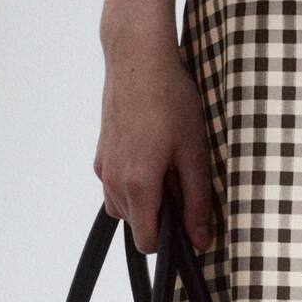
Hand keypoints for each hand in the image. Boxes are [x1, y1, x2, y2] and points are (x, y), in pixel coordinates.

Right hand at [95, 40, 216, 256]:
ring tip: (169, 162)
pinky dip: (134, 180)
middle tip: (183, 178)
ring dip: (146, 197)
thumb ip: (197, 203)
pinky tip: (154, 150)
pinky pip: (116, 184)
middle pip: (135, 224)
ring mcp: (102, 167)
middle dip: (160, 214)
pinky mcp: (100, 154)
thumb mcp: (194, 153)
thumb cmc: (170, 100)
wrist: (138, 60)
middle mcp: (112, 181)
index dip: (170, 238)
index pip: (147, 241)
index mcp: (137, 185)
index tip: (189, 220)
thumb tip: (201, 241)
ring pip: (123, 205)